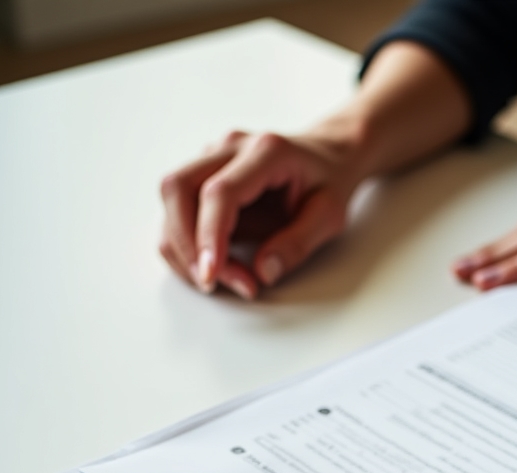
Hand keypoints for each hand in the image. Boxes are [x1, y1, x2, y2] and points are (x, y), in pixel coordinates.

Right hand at [158, 41, 470, 300]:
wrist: (345, 146)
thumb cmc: (340, 178)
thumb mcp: (331, 217)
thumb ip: (295, 246)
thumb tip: (260, 276)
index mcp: (265, 151)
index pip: (218, 192)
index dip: (208, 237)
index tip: (212, 274)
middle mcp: (232, 144)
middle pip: (176, 189)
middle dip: (185, 243)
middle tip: (217, 284)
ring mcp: (217, 152)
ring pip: (172, 196)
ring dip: (184, 244)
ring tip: (226, 279)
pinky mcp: (213, 168)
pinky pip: (185, 204)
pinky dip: (192, 239)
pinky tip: (221, 263)